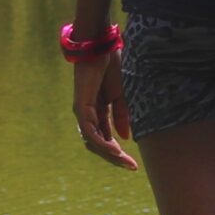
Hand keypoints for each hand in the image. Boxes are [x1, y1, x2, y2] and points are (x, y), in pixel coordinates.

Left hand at [71, 49, 137, 170]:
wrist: (101, 48)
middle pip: (98, 145)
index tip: (133, 164)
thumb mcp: (121, 95)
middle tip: (131, 167)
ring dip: (108, 154)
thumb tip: (124, 137)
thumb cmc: (110, 67)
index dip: (118, 153)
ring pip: (93, 142)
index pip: (106, 139)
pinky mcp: (81, 107)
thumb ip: (121, 116)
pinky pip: (90, 132)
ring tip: (124, 160)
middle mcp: (87, 115)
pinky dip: (102, 142)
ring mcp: (82, 112)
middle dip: (115, 158)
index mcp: (97, 112)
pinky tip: (115, 149)